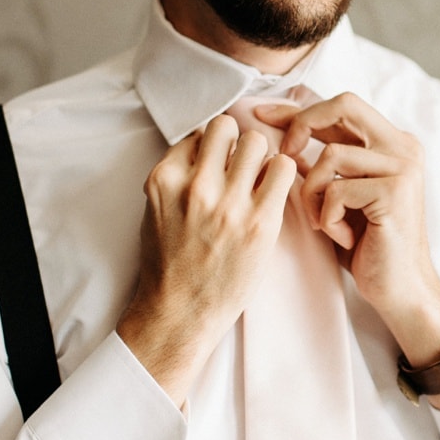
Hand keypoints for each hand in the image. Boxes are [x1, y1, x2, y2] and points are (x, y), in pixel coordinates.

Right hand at [117, 113, 295, 402]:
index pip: (198, 132)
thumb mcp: (155, 210)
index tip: (218, 163)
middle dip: (237, 143)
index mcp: (165, 179)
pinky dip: (282, 175)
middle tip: (241, 166)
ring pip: (258, 142)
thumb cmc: (168, 264)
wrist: (180, 312)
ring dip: (261, 157)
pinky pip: (284, 169)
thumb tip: (204, 146)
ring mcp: (229, 204)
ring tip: (258, 179)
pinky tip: (274, 192)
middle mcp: (196, 186)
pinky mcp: (260, 222)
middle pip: (228, 127)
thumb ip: (177, 176)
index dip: (211, 145)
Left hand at [253, 93, 439, 374]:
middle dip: (302, 126)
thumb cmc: (366, 245)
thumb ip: (321, 163)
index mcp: (392, 142)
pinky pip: (337, 191)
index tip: (261, 115)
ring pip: (330, 156)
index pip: (341, 105)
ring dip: (313, 193)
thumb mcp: (338, 195)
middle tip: (284, 157)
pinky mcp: (396, 192)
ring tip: (322, 222)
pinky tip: (342, 237)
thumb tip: (278, 131)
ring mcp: (403, 167)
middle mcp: (403, 146)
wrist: (399, 289)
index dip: (298, 108)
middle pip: (343, 105)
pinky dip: (328, 217)